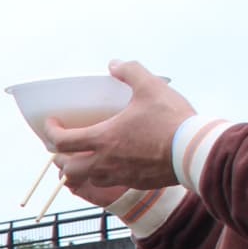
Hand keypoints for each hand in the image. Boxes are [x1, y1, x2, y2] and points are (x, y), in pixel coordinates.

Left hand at [48, 60, 194, 199]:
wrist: (196, 151)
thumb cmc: (172, 119)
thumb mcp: (151, 87)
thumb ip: (130, 72)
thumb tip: (114, 64)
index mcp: (103, 139)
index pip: (61, 142)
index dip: (51, 132)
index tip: (51, 123)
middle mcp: (105, 162)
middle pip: (68, 168)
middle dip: (59, 157)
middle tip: (62, 146)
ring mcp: (120, 175)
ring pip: (87, 179)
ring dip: (80, 169)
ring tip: (84, 157)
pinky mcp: (136, 183)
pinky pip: (109, 184)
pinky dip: (101, 175)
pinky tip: (110, 165)